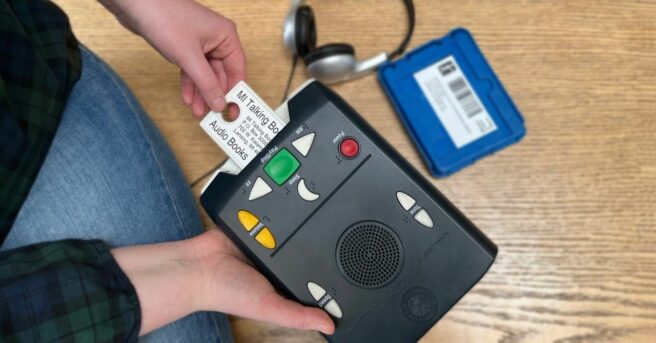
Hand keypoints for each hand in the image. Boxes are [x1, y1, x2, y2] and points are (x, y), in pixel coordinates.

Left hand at [99, 0, 245, 116]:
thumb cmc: (164, 17)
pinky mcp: (184, 46)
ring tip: (197, 111)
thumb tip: (220, 102)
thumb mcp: (189, 57)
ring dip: (201, 93)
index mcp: (225, 36)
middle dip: (215, 95)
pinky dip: (190, 84)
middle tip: (213, 115)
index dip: (236, 91)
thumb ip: (206, 83)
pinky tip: (187, 98)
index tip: (233, 110)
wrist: (134, 2)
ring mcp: (199, 42)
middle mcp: (215, 39)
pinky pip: (192, 70)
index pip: (237, 69)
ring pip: (205, 74)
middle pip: (221, 74)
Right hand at [112, 229, 334, 335]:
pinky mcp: (257, 226)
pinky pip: (274, 217)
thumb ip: (297, 316)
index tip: (351, 267)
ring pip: (293, 231)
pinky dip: (279, 213)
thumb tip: (329, 325)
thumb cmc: (228, 292)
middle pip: (307, 252)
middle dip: (318, 244)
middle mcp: (278, 263)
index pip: (313, 279)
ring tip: (317, 216)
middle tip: (339, 232)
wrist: (199, 266)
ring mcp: (268, 243)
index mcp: (283, 284)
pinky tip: (290, 209)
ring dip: (299, 224)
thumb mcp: (269, 307)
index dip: (330, 274)